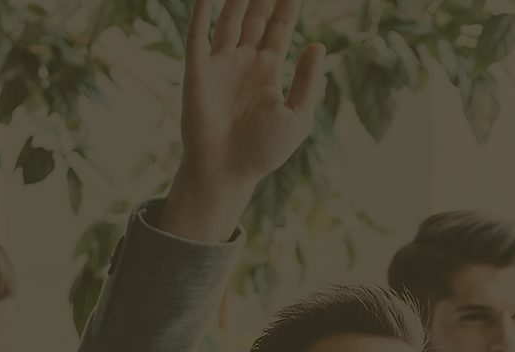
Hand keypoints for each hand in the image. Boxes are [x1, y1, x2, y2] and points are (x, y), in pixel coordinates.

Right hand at [158, 0, 327, 241]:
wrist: (226, 172)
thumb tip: (317, 45)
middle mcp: (244, 61)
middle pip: (255, 14)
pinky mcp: (198, 72)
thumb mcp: (297, 118)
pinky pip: (198, 36)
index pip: (280, 25)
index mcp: (268, 70)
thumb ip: (307, 82)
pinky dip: (202, 13)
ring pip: (229, 18)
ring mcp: (220, 65)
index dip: (288, 2)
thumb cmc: (262, 152)